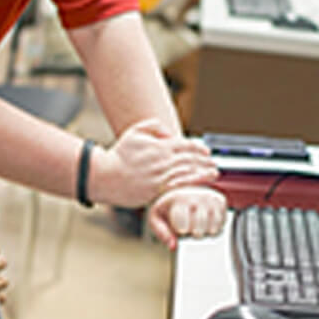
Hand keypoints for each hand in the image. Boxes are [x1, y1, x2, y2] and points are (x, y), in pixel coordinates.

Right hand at [91, 119, 217, 206]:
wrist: (105, 176)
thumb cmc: (119, 155)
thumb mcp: (135, 132)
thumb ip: (155, 127)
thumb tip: (169, 134)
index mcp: (160, 146)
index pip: (186, 145)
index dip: (199, 148)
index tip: (206, 151)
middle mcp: (163, 162)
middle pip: (191, 160)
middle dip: (204, 161)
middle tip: (213, 162)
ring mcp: (161, 177)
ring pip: (188, 173)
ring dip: (203, 173)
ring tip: (213, 173)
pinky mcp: (157, 191)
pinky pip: (179, 187)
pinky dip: (192, 185)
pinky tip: (199, 185)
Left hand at [147, 185, 226, 249]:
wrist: (178, 189)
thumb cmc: (167, 206)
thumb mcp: (157, 218)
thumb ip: (161, 232)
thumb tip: (173, 246)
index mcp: (179, 198)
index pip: (183, 225)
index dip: (182, 231)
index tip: (180, 228)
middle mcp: (197, 196)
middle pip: (199, 228)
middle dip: (194, 234)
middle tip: (189, 229)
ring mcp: (211, 198)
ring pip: (213, 226)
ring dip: (206, 231)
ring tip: (197, 227)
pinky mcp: (220, 200)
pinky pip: (223, 221)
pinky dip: (217, 227)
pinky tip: (207, 223)